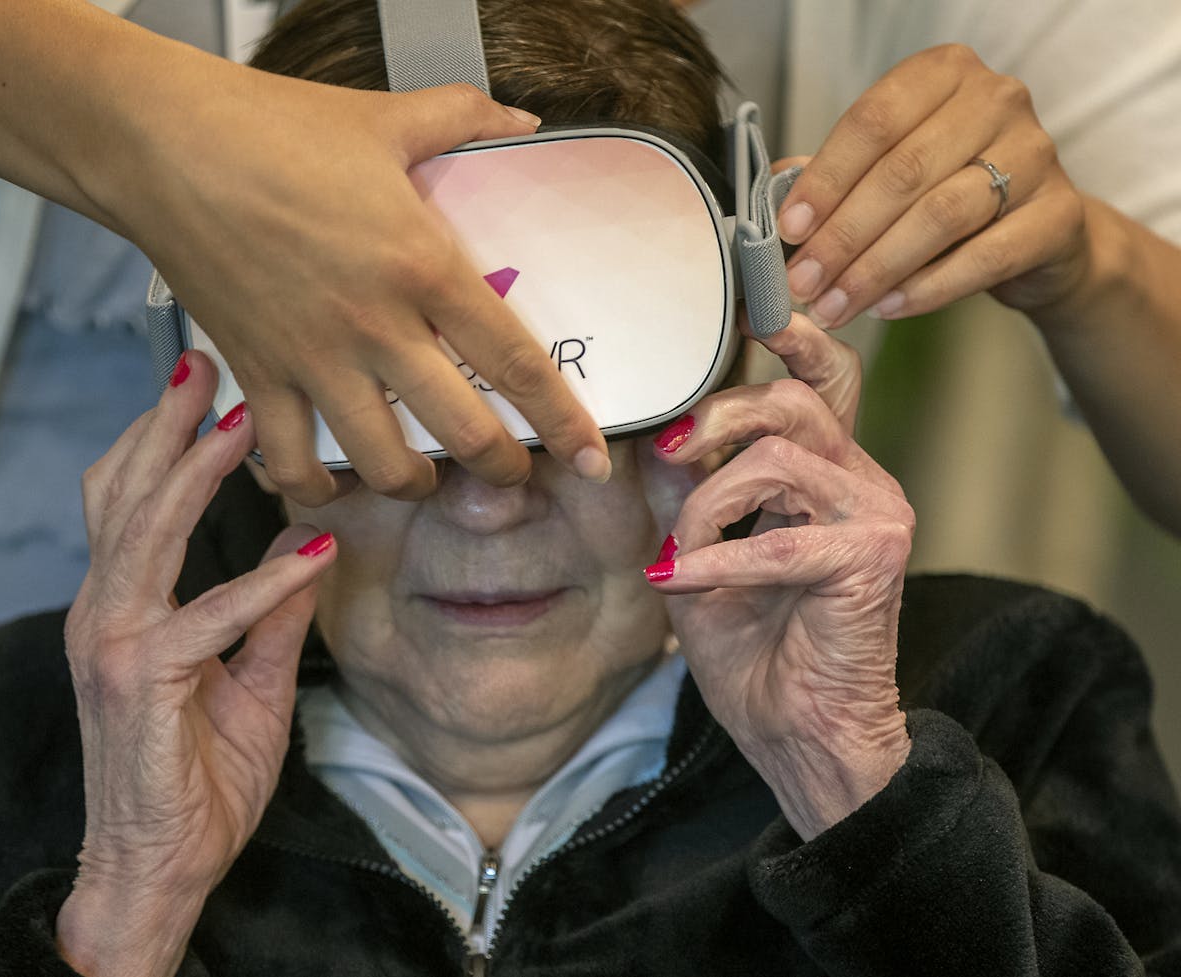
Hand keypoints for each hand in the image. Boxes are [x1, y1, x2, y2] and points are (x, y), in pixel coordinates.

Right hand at [55, 352, 333, 976]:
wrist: (155, 871)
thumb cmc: (191, 782)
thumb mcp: (248, 685)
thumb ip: (269, 617)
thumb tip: (305, 545)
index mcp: (120, 608)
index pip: (127, 504)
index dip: (157, 440)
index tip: (201, 387)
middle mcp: (103, 614)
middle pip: (125, 496)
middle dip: (165, 424)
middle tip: (206, 360)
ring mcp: (113, 645)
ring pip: (147, 534)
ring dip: (195, 471)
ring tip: (240, 418)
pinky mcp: (140, 684)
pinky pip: (206, 618)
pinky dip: (262, 582)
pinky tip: (311, 550)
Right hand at [117, 66, 610, 506]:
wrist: (165, 146)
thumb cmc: (274, 127)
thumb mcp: (386, 117)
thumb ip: (465, 118)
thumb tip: (521, 120)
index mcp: (422, 267)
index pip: (514, 361)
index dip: (562, 420)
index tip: (593, 459)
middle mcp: (376, 328)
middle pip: (463, 433)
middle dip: (503, 469)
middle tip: (514, 472)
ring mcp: (312, 361)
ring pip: (381, 465)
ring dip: (415, 486)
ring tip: (426, 478)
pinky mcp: (256, 375)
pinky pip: (288, 461)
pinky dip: (311, 488)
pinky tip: (330, 484)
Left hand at [644, 314, 912, 838]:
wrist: (800, 737)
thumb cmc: (756, 653)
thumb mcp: (699, 555)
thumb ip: (685, 494)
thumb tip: (654, 435)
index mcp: (826, 474)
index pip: (822, 380)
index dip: (792, 337)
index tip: (749, 307)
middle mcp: (860, 482)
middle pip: (796, 400)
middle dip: (721, 414)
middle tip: (674, 450)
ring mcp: (876, 516)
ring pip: (779, 458)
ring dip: (707, 505)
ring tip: (682, 553)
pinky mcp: (872, 559)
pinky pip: (776, 540)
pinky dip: (716, 561)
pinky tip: (680, 582)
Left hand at [776, 44, 1087, 328]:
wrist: (1036, 234)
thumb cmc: (947, 190)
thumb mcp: (888, 169)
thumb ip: (835, 174)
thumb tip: (772, 192)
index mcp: (944, 73)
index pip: (872, 122)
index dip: (824, 180)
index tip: (787, 230)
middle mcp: (997, 100)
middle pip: (903, 171)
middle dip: (842, 235)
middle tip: (803, 282)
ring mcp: (1036, 155)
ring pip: (940, 215)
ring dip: (876, 268)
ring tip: (834, 305)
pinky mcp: (1058, 215)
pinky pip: (984, 257)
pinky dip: (927, 287)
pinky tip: (886, 306)